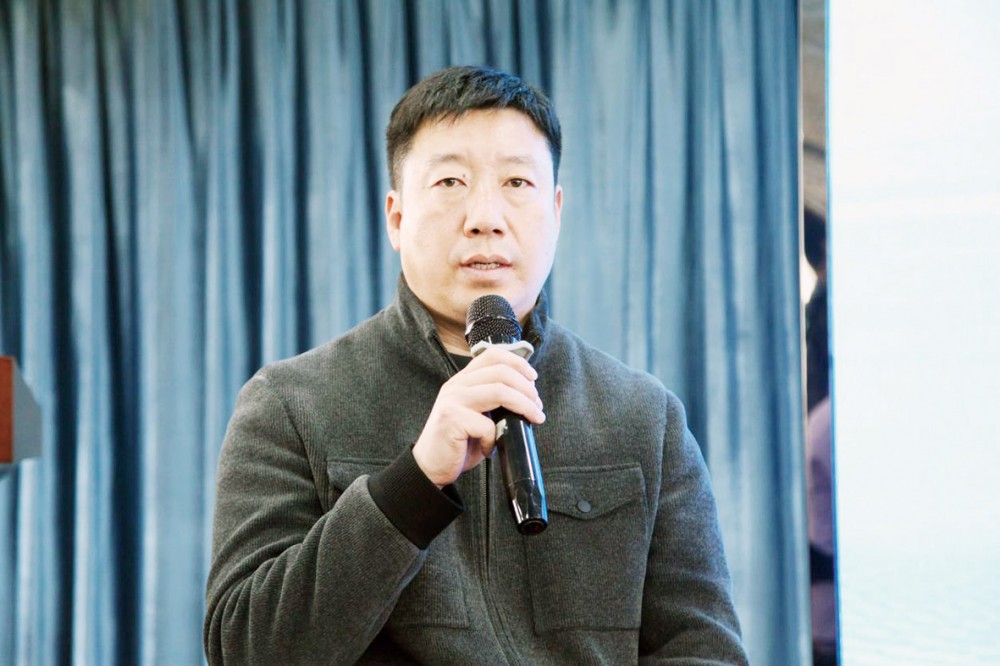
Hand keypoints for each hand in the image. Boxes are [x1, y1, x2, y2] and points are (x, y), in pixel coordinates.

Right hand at [412, 347, 544, 486]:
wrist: (430, 467)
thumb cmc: (458, 443)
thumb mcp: (477, 414)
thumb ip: (493, 401)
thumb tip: (528, 397)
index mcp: (463, 380)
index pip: (492, 355)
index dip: (517, 363)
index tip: (533, 378)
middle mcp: (456, 385)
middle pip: (501, 372)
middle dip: (527, 388)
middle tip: (537, 406)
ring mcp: (453, 400)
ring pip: (500, 391)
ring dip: (524, 405)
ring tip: (534, 418)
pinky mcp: (452, 419)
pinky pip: (487, 425)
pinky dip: (495, 439)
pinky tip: (490, 450)